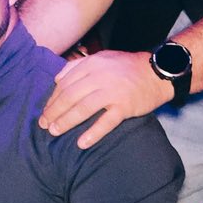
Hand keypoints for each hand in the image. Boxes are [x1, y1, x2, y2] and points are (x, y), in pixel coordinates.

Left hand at [36, 50, 168, 147]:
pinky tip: (81, 143)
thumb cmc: (127, 67)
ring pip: (83, 108)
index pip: (65, 83)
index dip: (52, 99)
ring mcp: (113, 92)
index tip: (45, 111)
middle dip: (54, 112)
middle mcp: (100, 77)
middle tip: (44, 125)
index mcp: (92, 65)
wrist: (158, 71)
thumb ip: (78, 66)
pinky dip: (93, 133)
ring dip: (66, 122)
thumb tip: (57, 79)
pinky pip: (106, 122)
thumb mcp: (102, 58)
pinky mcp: (125, 106)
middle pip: (70, 96)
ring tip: (55, 132)